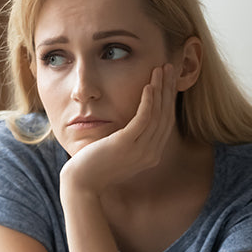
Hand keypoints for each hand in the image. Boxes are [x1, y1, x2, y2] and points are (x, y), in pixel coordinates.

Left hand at [59, 63, 177, 199]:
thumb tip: (134, 123)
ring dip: (160, 90)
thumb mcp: (120, 152)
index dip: (169, 99)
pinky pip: (143, 120)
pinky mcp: (125, 145)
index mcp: (151, 154)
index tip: (168, 80)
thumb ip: (131, 139)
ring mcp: (140, 151)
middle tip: (169, 68)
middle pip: (166, 116)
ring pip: (157, 115)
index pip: (166, 122)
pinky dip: (148, 102)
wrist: (82, 183)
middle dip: (168, 90)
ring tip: (160, 70)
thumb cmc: (96, 166)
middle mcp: (150, 153)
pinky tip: (148, 86)